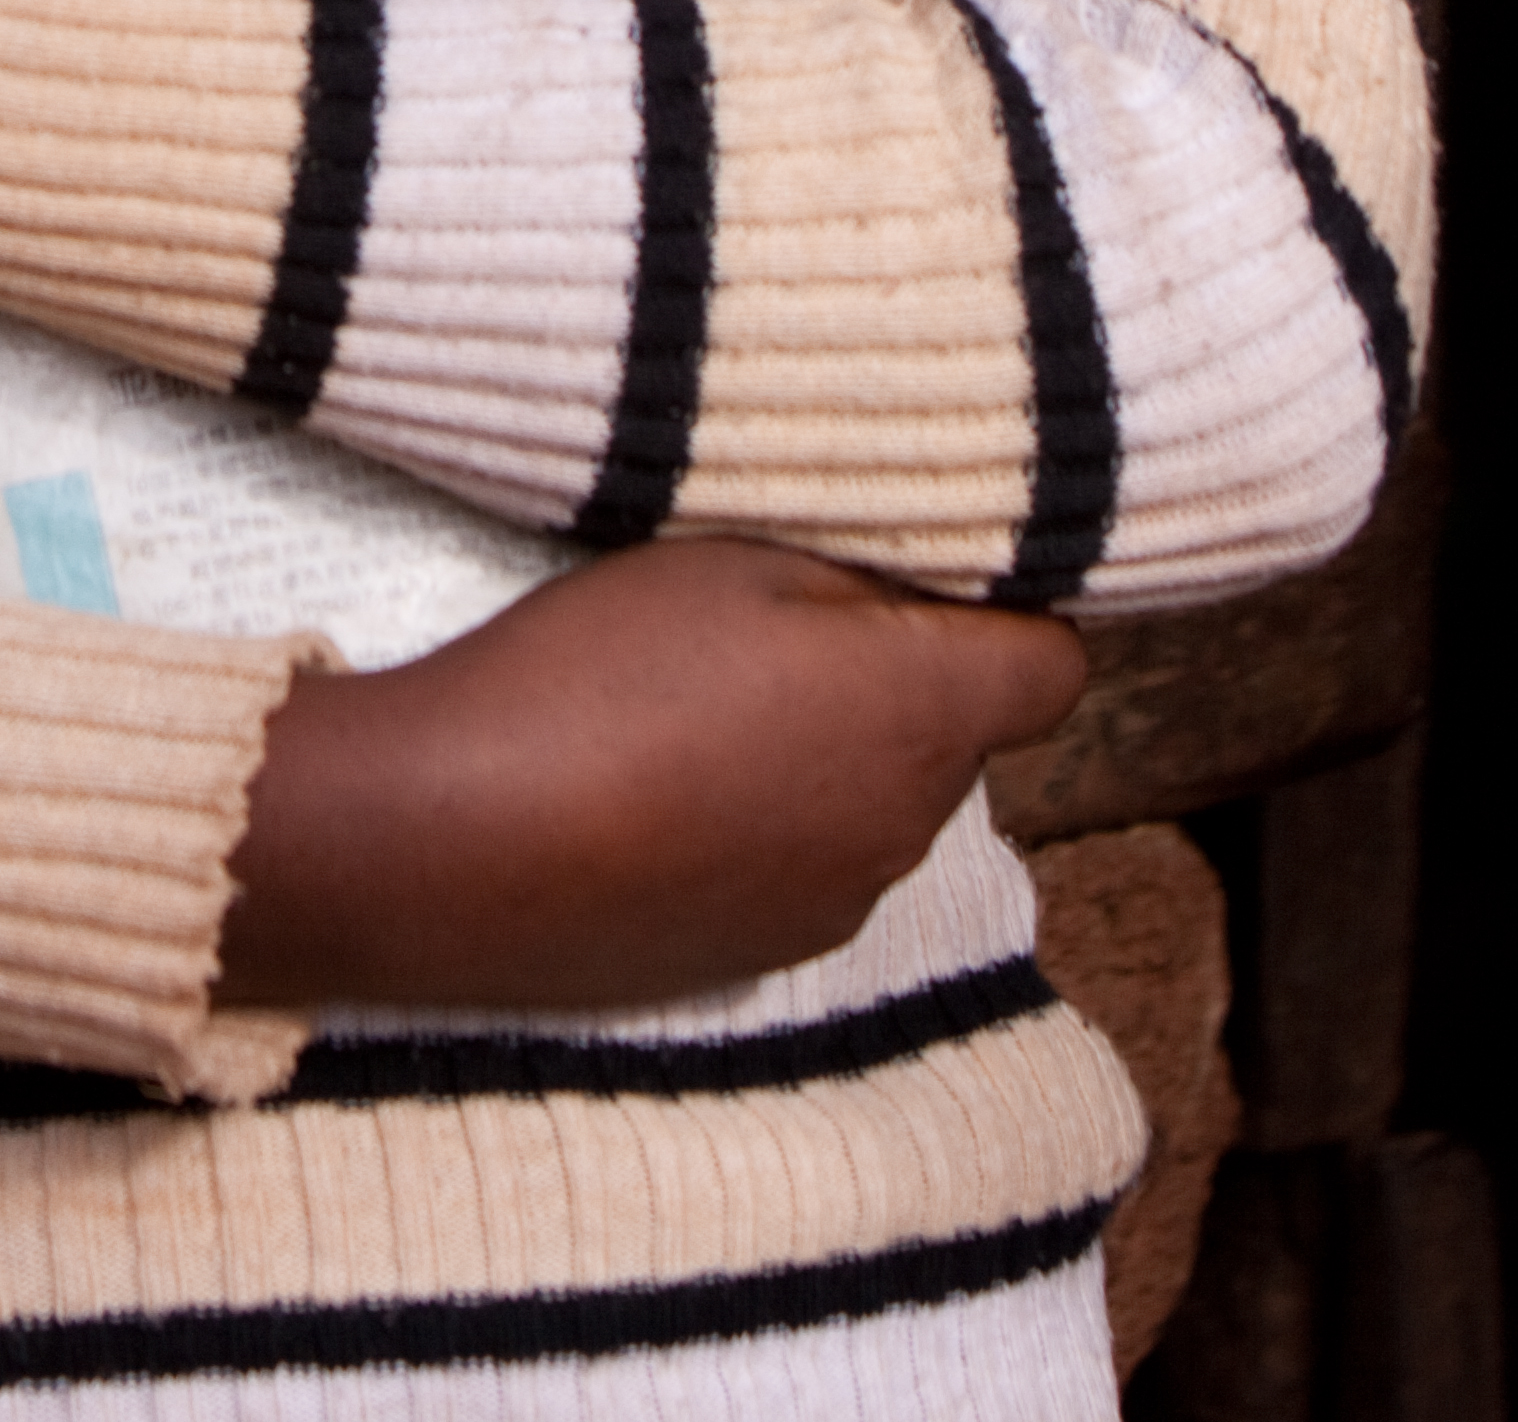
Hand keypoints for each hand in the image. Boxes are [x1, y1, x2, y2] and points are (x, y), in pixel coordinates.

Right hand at [219, 535, 1084, 1007]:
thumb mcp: (736, 562)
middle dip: (893, 674)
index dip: (1010, 609)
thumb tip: (933, 592)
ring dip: (824, 750)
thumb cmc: (605, 674)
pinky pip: (803, 862)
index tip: (924, 569)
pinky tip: (659, 782)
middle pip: (953, 733)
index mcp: (923, 718)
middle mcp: (909, 830)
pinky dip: (760, 819)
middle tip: (774, 613)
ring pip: (874, 799)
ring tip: (695, 700)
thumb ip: (861, 577)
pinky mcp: (756, 956)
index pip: (1055, 669)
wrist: (462, 841)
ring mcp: (834, 905)